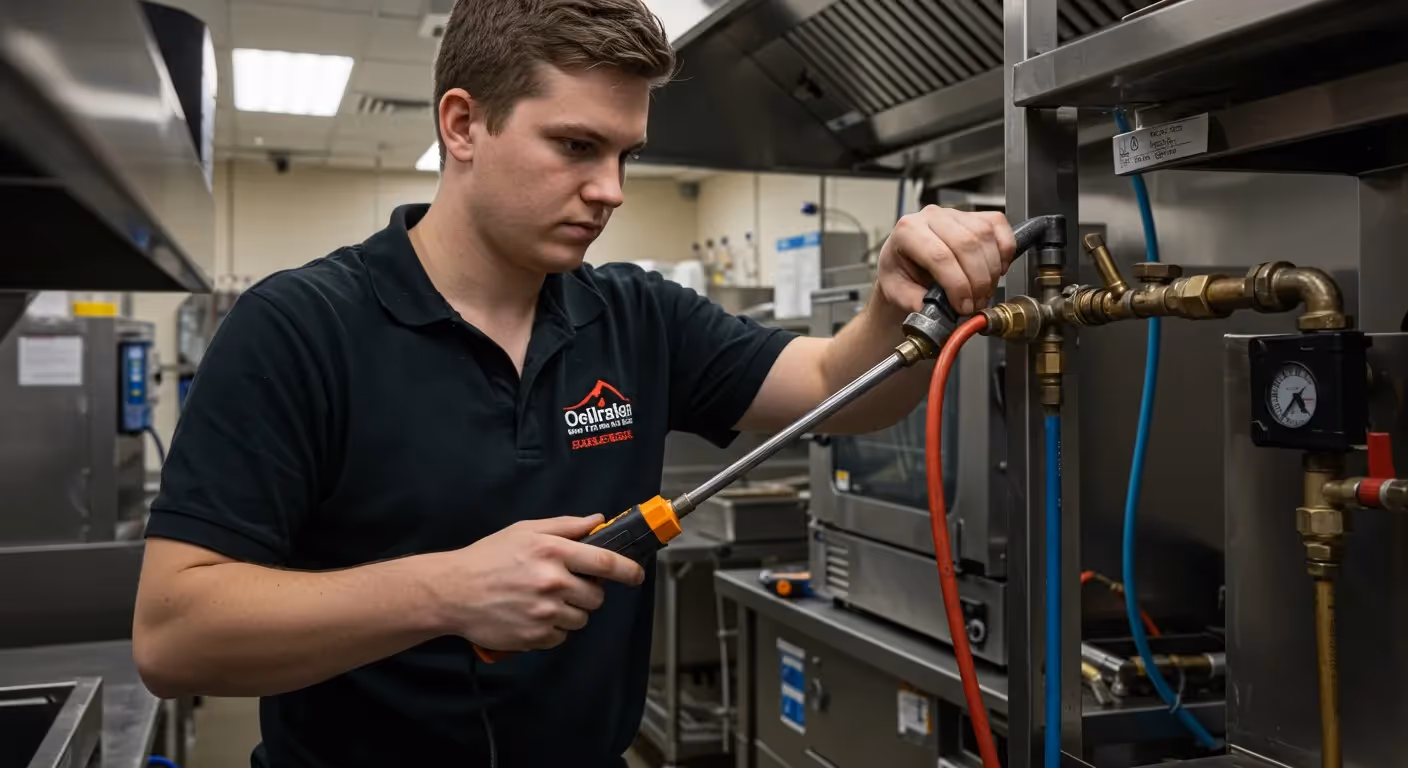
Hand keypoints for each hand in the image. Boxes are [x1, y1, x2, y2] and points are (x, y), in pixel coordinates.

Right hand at [427, 515, 644, 651]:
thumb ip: (566, 526)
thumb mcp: (526, 530)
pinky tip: (533, 614)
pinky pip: (561, 636)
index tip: (636, 575)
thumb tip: (598, 521)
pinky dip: (553, 628)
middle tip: (567, 585)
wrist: (452, 591)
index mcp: (552, 552)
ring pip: (581, 618)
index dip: (628, 570)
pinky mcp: (534, 636)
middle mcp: (552, 582)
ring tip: (544, 599)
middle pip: (597, 596)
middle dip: (589, 592)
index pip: (606, 563)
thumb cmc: (487, 558)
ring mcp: (544, 612)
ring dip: (571, 611)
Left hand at [876, 206, 1016, 316]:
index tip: (963, 306)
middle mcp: (931, 216)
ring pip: (984, 236)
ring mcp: (955, 213)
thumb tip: (934, 310)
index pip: (939, 255)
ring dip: (991, 271)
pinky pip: (998, 226)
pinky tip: (997, 269)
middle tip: (975, 304)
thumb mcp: (896, 292)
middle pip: (966, 245)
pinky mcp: (974, 215)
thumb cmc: (901, 274)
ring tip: (983, 293)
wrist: (905, 264)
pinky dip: (1005, 250)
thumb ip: (913, 301)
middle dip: (977, 281)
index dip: (957, 284)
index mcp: (907, 231)